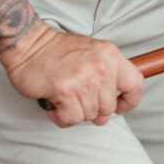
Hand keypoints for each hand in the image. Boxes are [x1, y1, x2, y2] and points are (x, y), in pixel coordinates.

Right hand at [6, 26, 144, 127]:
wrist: (28, 44)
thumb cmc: (57, 51)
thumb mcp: (93, 52)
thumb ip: (107, 76)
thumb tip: (110, 109)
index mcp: (111, 56)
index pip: (135, 84)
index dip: (130, 101)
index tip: (120, 106)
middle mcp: (102, 67)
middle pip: (109, 107)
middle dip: (93, 110)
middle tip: (78, 101)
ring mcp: (84, 80)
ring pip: (89, 114)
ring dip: (75, 112)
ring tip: (64, 99)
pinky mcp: (66, 91)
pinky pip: (72, 118)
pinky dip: (62, 118)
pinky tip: (55, 106)